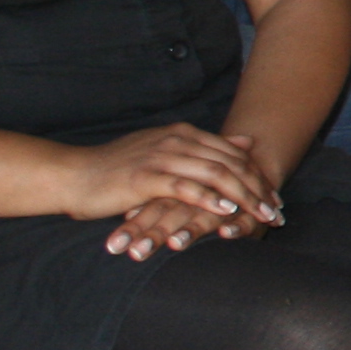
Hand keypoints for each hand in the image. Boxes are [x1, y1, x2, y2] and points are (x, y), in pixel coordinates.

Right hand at [58, 125, 280, 255]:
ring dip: (242, 196)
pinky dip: (208, 198)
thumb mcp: (166, 152)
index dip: (257, 177)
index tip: (275, 199)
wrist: (74, 175)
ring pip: (214, 174)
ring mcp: (162, 157)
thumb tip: (245, 142)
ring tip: (261, 215)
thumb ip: (205, 148)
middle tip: (275, 213)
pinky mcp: (146, 177)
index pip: (232, 154)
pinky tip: (225, 210)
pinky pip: (185, 186)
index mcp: (183, 134)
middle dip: (257, 189)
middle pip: (230, 164)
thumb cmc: (119, 169)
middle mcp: (176, 140)